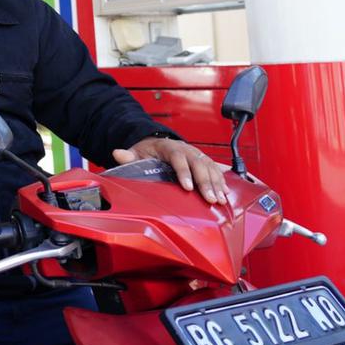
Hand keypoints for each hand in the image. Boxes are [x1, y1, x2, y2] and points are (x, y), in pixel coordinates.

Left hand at [113, 137, 228, 204]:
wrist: (157, 143)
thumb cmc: (147, 151)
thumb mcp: (136, 152)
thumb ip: (129, 155)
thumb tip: (118, 153)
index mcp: (169, 147)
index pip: (178, 158)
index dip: (184, 172)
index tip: (187, 187)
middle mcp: (187, 149)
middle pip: (198, 164)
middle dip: (205, 182)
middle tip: (210, 199)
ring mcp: (197, 155)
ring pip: (210, 167)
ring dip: (217, 184)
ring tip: (220, 200)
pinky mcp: (204, 161)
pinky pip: (216, 170)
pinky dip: (222, 181)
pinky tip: (226, 194)